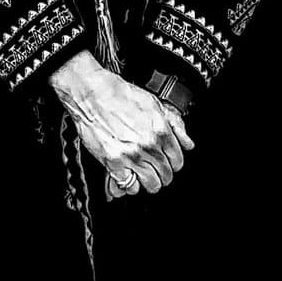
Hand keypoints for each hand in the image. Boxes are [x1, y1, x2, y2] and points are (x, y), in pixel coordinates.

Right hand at [49, 51, 192, 196]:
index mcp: (161, 130)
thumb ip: (175, 125)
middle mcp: (149, 145)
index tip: (168, 162)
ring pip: (151, 185)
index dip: (173, 163)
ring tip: (143, 174)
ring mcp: (132, 156)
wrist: (93, 94)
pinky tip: (128, 174)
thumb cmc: (120, 95)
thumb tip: (188, 143)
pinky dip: (130, 184)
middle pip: (166, 175)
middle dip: (162, 173)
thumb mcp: (154, 103)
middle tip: (154, 168)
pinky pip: (129, 187)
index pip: (178, 161)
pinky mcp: (114, 163)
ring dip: (148, 181)